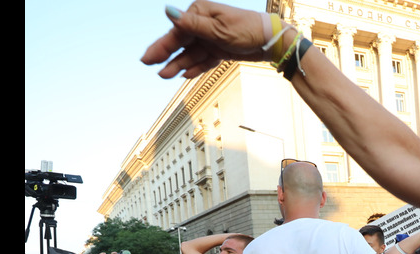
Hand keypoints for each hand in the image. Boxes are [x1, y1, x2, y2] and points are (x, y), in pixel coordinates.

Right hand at [142, 1, 269, 78]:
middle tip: (147, 63)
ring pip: (191, 53)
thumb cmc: (247, 29)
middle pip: (180, 42)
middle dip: (165, 54)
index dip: (162, 45)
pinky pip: (204, 59)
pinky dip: (196, 67)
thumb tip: (168, 11)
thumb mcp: (218, 29)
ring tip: (164, 75)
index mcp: (200, 13)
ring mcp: (211, 38)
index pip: (177, 32)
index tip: (148, 57)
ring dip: (178, 64)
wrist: (271, 41)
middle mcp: (203, 24)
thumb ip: (191, 25)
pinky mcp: (219, 49)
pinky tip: (185, 75)